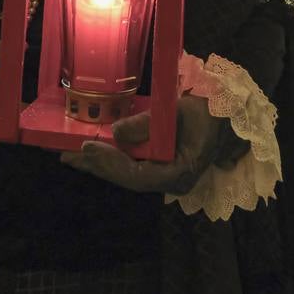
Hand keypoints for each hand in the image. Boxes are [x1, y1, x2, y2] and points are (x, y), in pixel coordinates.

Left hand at [60, 95, 240, 194]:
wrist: (227, 116)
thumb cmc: (208, 111)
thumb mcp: (179, 111)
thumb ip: (147, 124)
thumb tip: (116, 132)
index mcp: (181, 173)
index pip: (138, 177)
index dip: (111, 165)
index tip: (89, 149)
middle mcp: (171, 182)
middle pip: (127, 179)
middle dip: (96, 167)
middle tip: (66, 156)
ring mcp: (165, 177)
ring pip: (126, 175)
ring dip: (99, 164)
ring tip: (69, 156)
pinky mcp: (160, 168)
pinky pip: (131, 167)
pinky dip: (110, 159)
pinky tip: (91, 153)